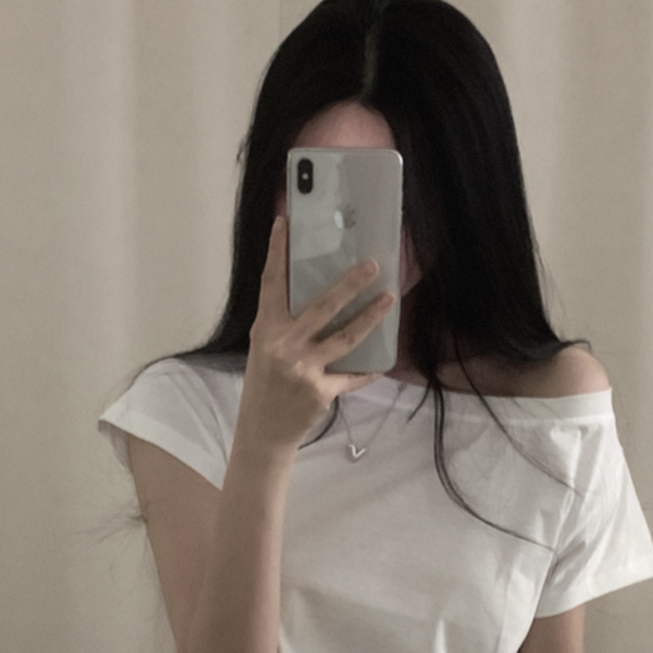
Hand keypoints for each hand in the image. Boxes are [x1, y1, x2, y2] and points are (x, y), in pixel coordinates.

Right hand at [241, 214, 396, 450]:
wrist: (264, 430)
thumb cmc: (265, 383)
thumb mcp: (266, 348)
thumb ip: (286, 323)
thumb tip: (320, 295)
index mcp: (267, 329)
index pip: (271, 283)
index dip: (278, 251)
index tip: (286, 222)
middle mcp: (284, 345)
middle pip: (322, 307)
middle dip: (350, 284)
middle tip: (372, 265)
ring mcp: (303, 369)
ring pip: (345, 337)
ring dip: (371, 317)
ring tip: (389, 299)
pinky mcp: (321, 391)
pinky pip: (352, 376)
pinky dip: (366, 371)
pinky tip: (381, 363)